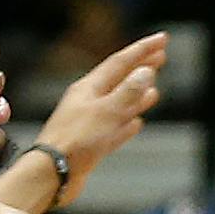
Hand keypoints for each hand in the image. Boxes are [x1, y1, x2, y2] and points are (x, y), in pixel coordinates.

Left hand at [35, 32, 168, 200]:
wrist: (53, 174)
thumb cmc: (75, 141)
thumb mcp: (106, 112)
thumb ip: (128, 92)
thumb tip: (146, 71)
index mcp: (89, 88)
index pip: (120, 62)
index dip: (142, 49)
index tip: (162, 39)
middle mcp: (88, 101)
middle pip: (119, 79)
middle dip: (141, 67)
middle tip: (161, 56)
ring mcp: (89, 122)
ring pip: (119, 104)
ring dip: (137, 95)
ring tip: (154, 89)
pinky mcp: (92, 143)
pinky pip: (114, 129)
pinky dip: (127, 123)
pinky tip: (137, 124)